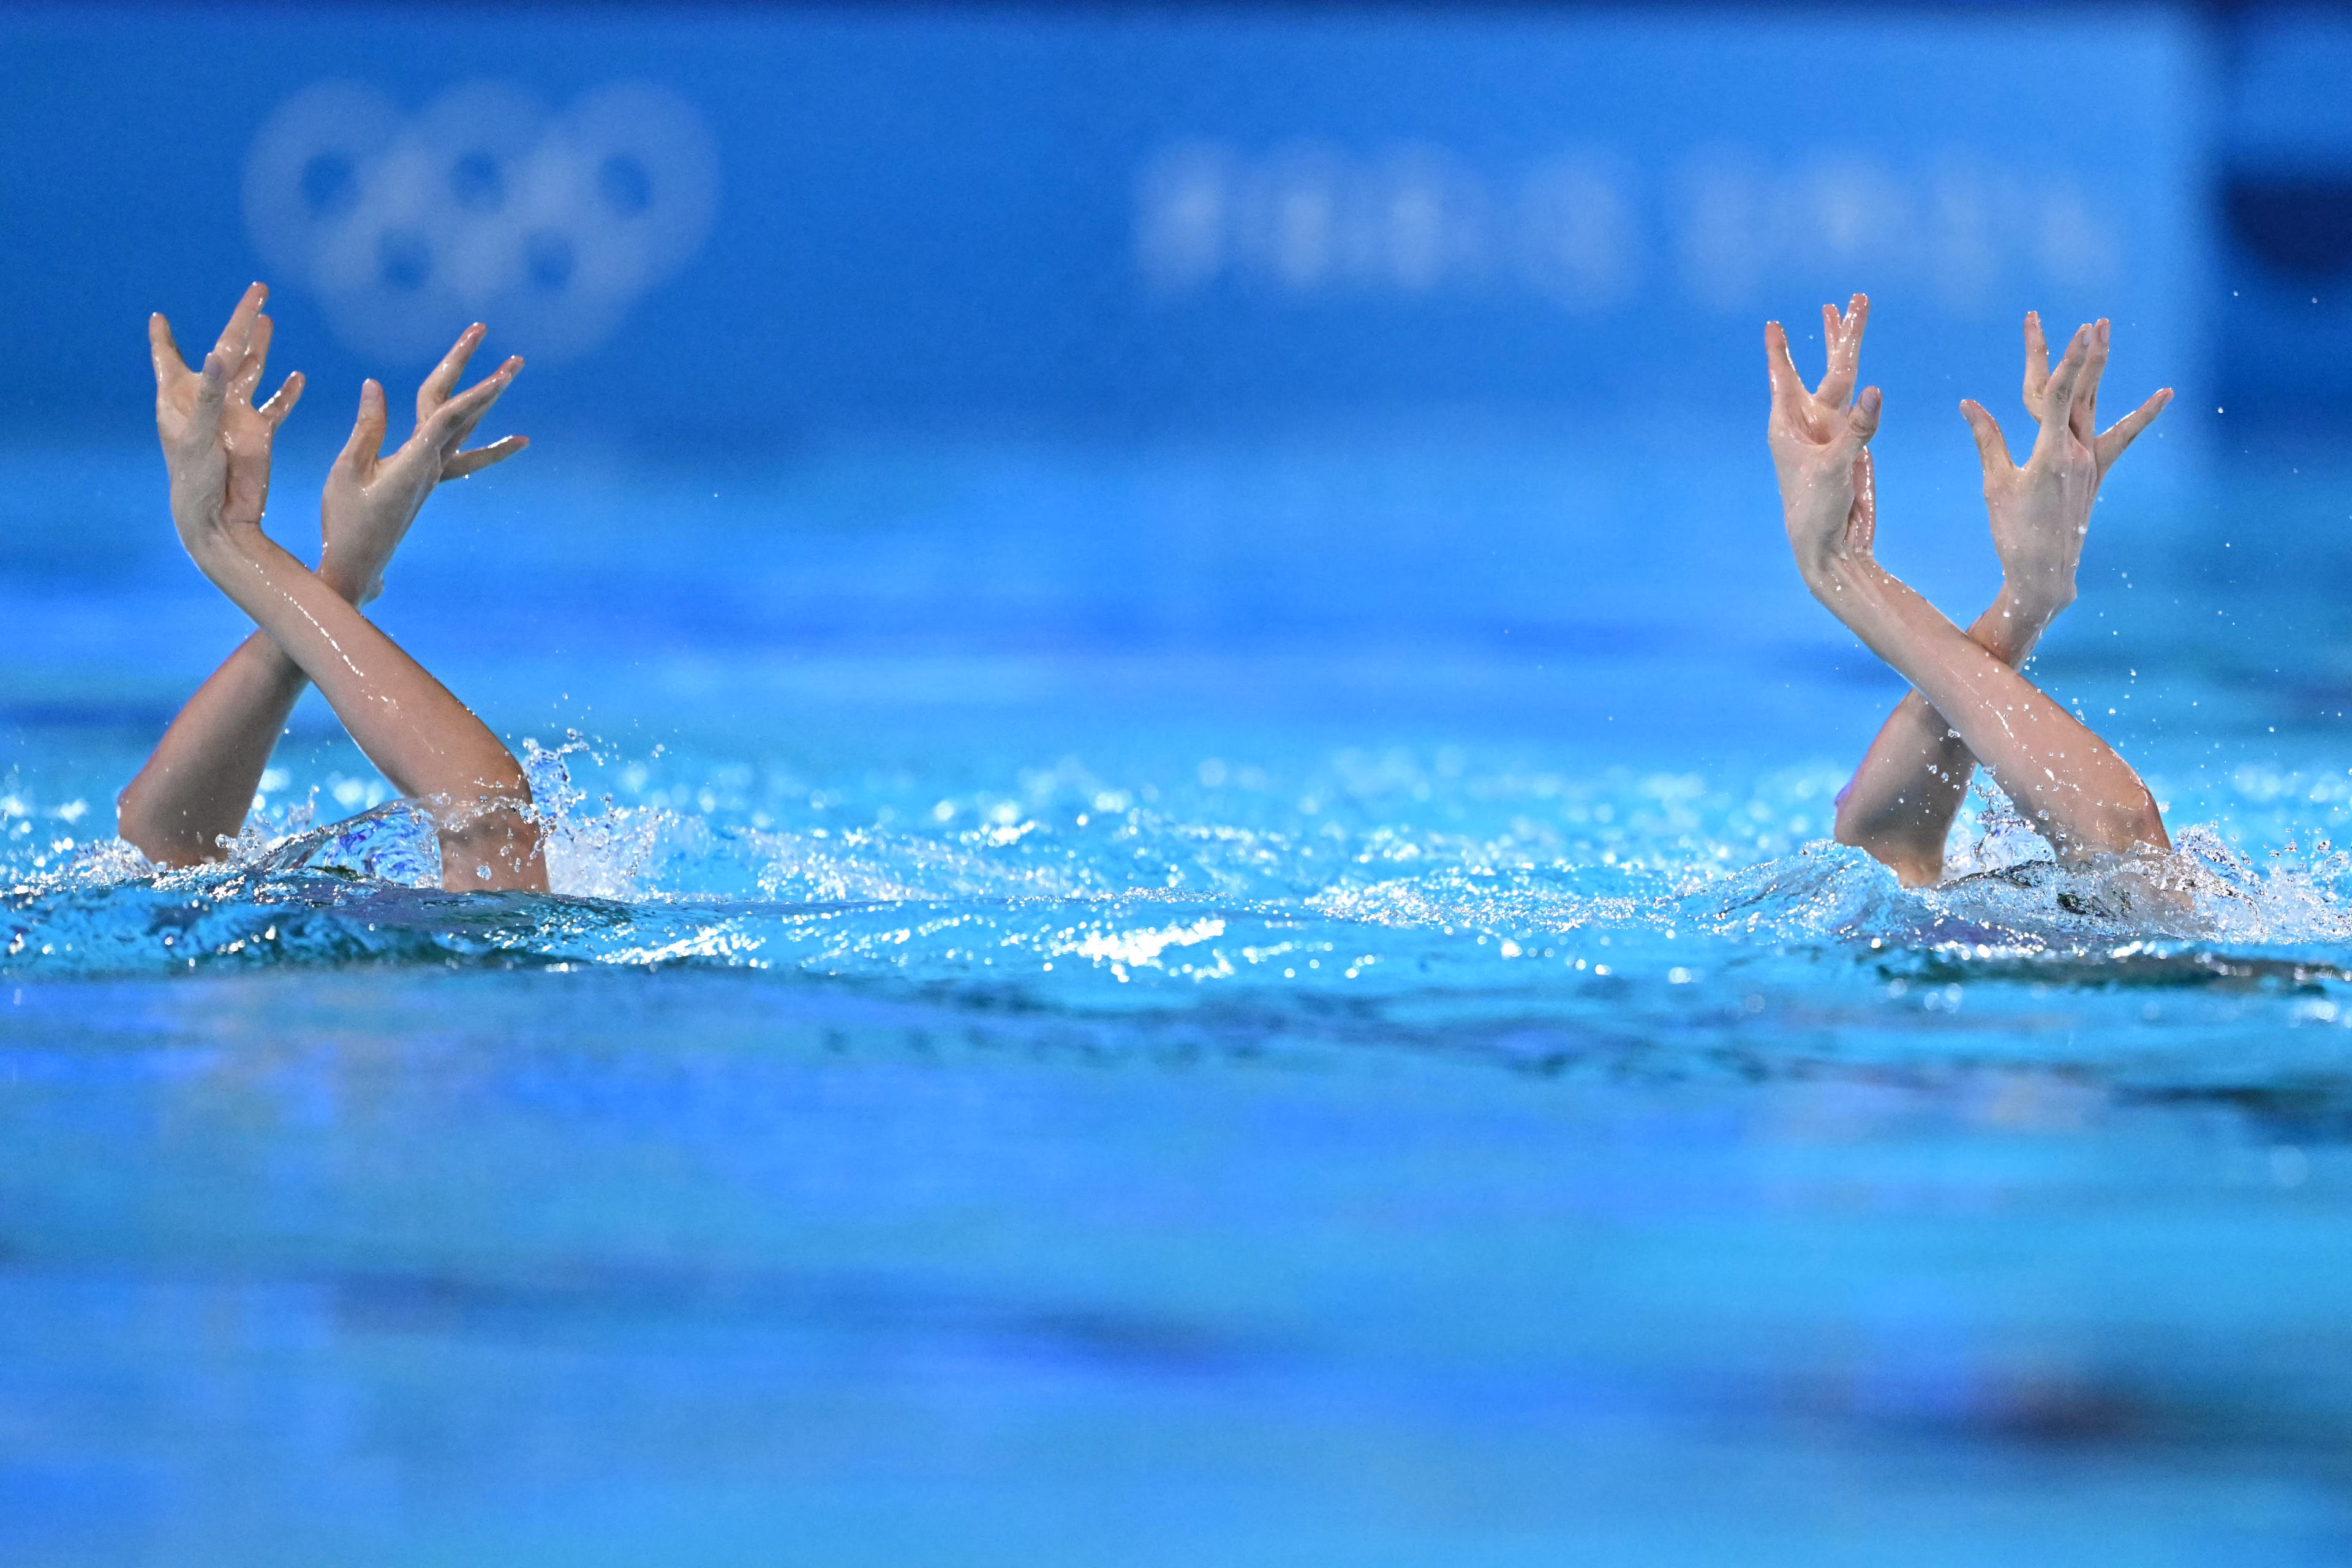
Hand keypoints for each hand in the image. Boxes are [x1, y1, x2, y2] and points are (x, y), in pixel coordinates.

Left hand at [150, 283, 303, 560]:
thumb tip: (220, 354)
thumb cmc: (194, 478)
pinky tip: (297, 376)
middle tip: (258, 291)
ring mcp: (236, 415)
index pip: (169, 358)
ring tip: (269, 320)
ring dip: (261, 346)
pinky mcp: (259, 432)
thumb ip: (209, 396)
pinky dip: (287, 392)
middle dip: (240, 320)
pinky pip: (277, 405)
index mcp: (181, 397)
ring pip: (251, 370)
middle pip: (225, 349)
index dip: (163, 337)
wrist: (219, 517)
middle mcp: (209, 400)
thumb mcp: (196, 436)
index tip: (157, 317)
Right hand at [319, 324, 524, 604]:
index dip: (474, 391)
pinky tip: (513, 442)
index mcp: (415, 460)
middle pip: (463, 414)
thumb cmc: (347, 519)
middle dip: (487, 383)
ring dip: (488, 403)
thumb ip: (367, 427)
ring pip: (467, 431)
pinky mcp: (427, 482)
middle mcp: (433, 465)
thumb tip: (374, 384)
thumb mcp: (349, 469)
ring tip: (511, 379)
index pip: (449, 416)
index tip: (501, 375)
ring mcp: (433, 474)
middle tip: (517, 359)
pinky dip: (489, 448)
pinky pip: (463, 458)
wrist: (358, 564)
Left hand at [1765, 294, 1883, 584]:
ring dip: (1852, 349)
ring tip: (1856, 312)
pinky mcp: (1854, 445)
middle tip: (1854, 297)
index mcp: (1788, 426)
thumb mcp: (1834, 468)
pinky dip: (1868, 392)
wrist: (1830, 544)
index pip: (1784, 378)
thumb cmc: (1815, 509)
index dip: (1780, 350)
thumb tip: (1876, 391)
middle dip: (1840, 334)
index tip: (1772, 324)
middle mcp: (1810, 422)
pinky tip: (1870, 380)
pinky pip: (1863, 410)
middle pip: (1828, 368)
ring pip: (1846, 381)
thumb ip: (1856, 431)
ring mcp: (1833, 431)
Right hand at [1961, 317, 2170, 616]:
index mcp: (2048, 454)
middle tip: (2089, 320)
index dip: (2065, 360)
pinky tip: (2165, 393)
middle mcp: (2076, 452)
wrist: (2045, 571)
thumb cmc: (2013, 531)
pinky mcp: (2096, 472)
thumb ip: (1988, 440)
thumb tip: (1970, 403)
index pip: (2056, 395)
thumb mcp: (1995, 484)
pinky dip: (2143, 415)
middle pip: (2074, 391)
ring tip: (2105, 333)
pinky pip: (2122, 436)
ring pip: (2093, 404)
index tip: (2076, 329)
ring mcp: (2090, 460)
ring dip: (2099, 368)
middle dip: (2079, 354)